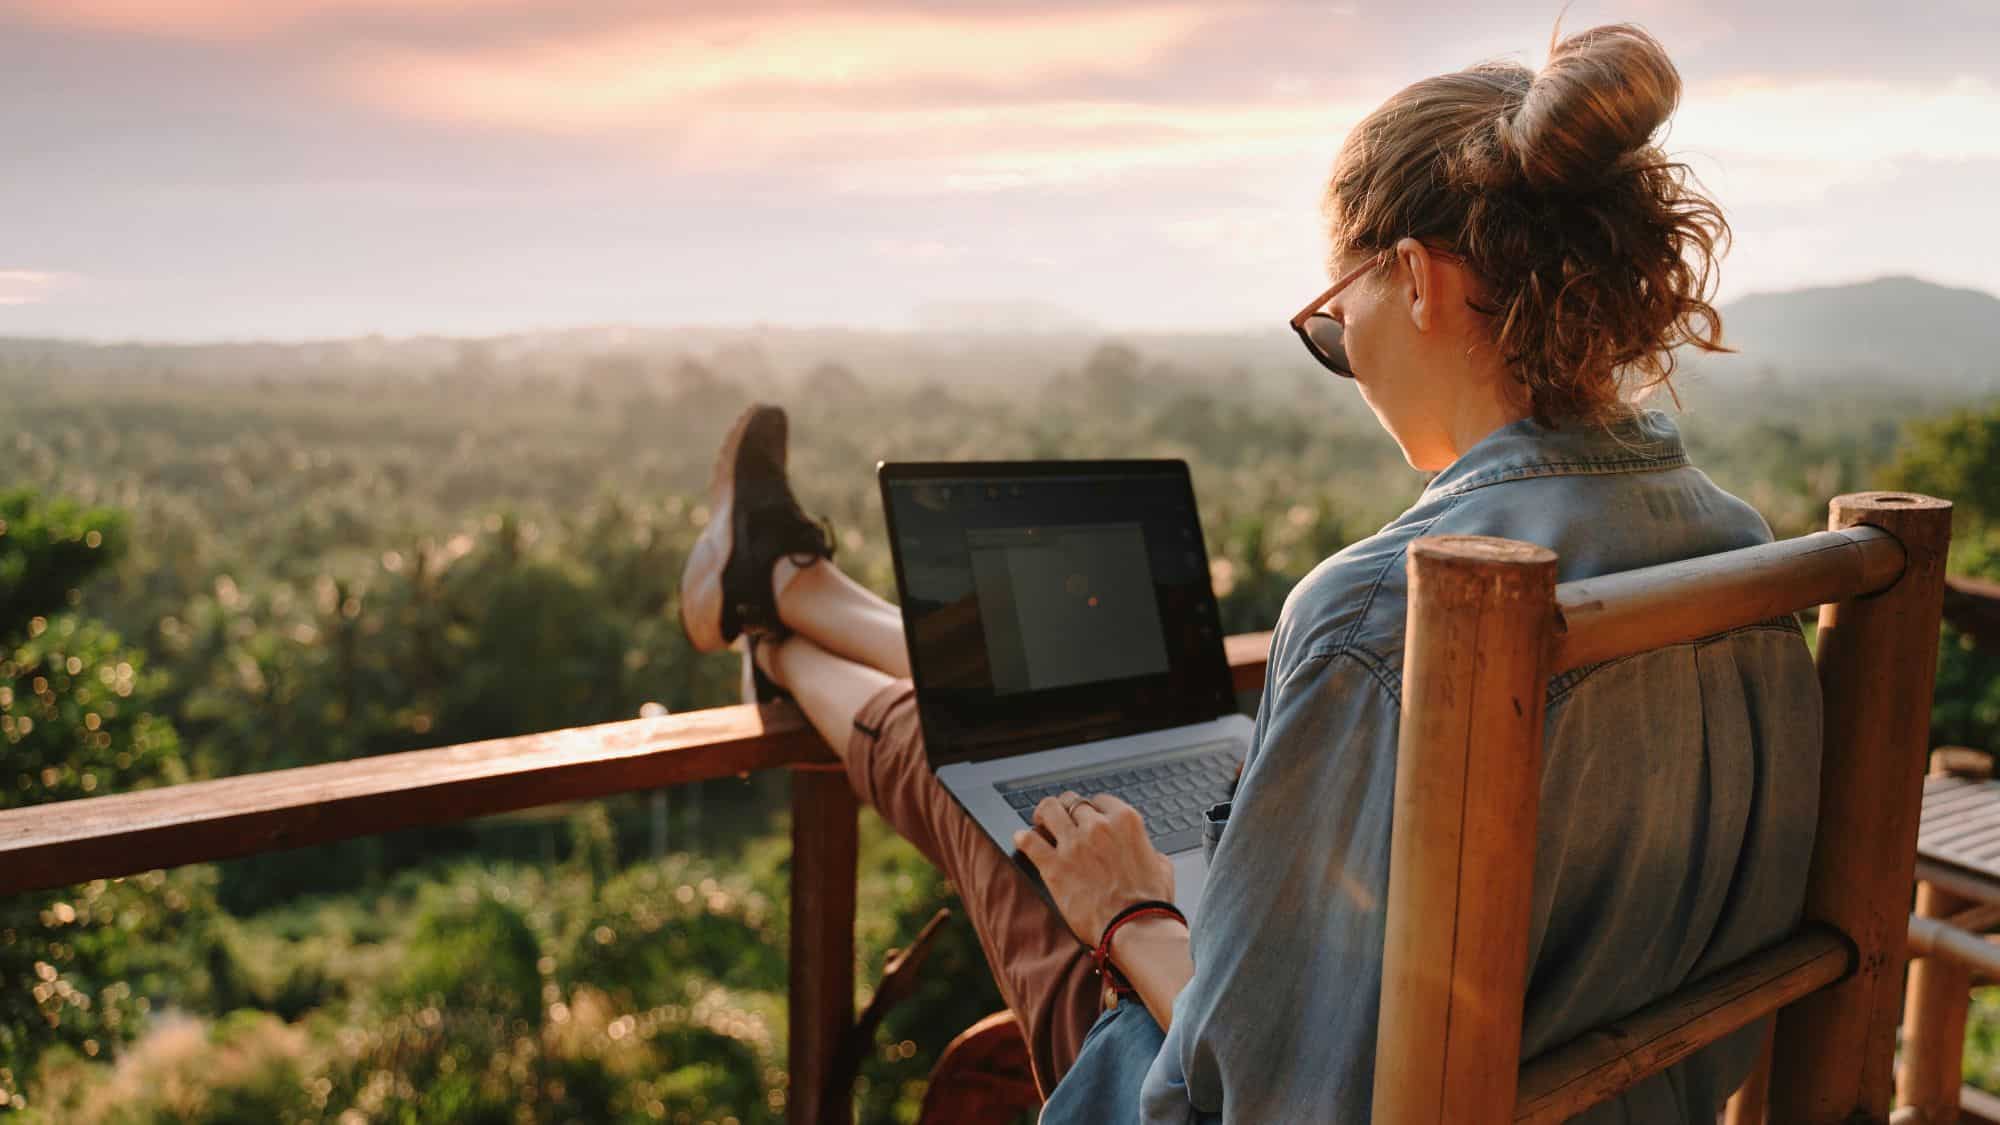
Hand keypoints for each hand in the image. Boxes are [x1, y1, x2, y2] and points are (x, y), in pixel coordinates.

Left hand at [1012, 791, 1174, 945]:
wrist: (1135, 928)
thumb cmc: (1150, 902)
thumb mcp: (1161, 865)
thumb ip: (1147, 849)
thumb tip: (1144, 850)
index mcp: (1125, 821)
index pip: (1100, 800)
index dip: (1091, 809)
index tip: (1086, 817)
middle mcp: (1098, 826)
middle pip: (1073, 802)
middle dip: (1066, 809)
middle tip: (1061, 818)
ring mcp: (1074, 844)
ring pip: (1049, 810)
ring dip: (1043, 815)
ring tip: (1040, 822)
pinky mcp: (1054, 866)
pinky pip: (1029, 841)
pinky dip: (1023, 838)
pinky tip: (1021, 839)